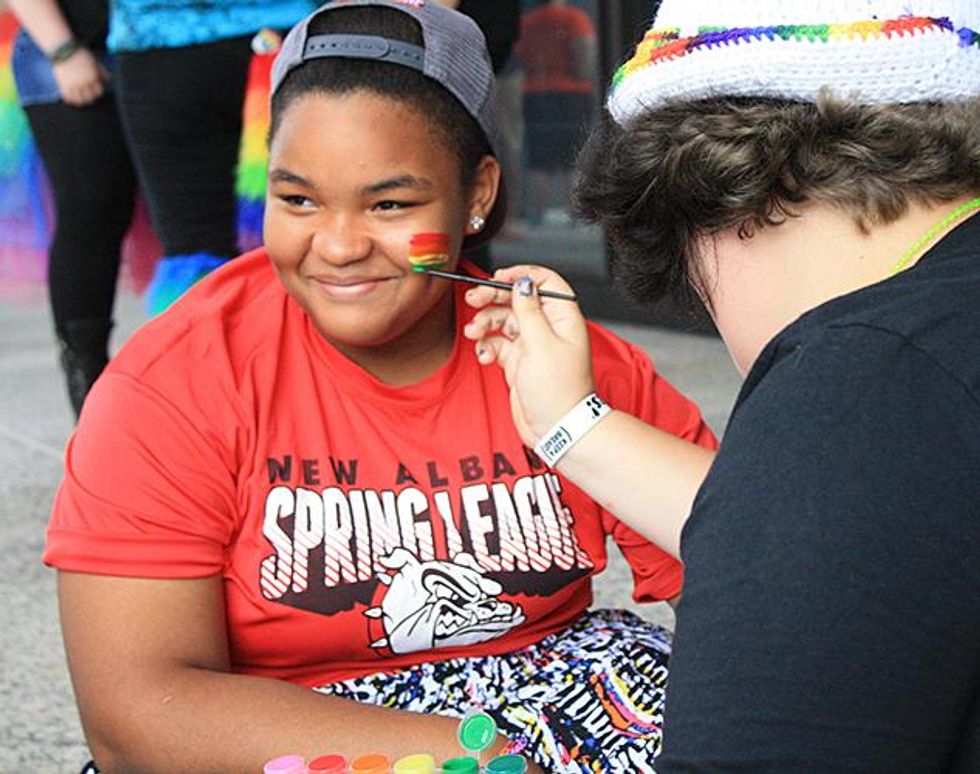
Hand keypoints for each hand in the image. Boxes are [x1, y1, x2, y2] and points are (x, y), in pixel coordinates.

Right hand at [52, 47, 107, 106]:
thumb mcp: (94, 61)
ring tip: (80, 98)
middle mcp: (84, 83)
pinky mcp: (64, 85)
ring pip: (80, 100)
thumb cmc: (79, 53)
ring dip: (81, 100)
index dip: (97, 92)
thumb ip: (101, 71)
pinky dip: (70, 100)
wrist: (62, 48)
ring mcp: (74, 85)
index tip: (94, 90)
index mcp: (93, 77)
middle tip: (87, 95)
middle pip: (90, 98)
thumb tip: (109, 79)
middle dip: (90, 97)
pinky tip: (71, 98)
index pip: (99, 92)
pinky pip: (68, 97)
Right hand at [463, 265, 594, 448]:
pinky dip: (487, 346)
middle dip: (494, 297)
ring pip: (503, 320)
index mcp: (563, 318)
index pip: (545, 282)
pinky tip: (485, 356)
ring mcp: (532, 345)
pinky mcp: (519, 361)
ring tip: (475, 332)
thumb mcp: (541, 344)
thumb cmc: (558, 391)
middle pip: (518, 299)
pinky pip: (497, 343)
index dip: (522, 275)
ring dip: (485, 322)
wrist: (556, 429)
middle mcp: (548, 328)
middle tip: (473, 299)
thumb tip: (522, 283)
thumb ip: (528, 311)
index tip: (499, 277)